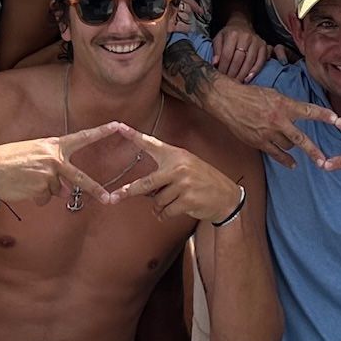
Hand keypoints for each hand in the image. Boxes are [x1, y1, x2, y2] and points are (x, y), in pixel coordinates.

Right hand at [0, 122, 127, 207]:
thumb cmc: (9, 161)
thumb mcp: (33, 156)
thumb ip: (53, 170)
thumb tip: (65, 192)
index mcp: (53, 145)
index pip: (81, 138)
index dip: (101, 132)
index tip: (118, 125)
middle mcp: (53, 158)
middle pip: (79, 178)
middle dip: (95, 189)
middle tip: (109, 199)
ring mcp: (48, 174)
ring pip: (56, 191)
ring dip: (43, 191)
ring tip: (25, 181)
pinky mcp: (40, 188)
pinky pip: (44, 199)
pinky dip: (35, 197)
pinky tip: (22, 188)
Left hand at [104, 134, 245, 223]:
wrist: (226, 196)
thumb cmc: (203, 180)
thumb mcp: (187, 165)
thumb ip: (166, 169)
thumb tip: (141, 188)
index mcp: (176, 155)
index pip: (151, 144)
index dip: (134, 136)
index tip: (119, 127)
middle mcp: (178, 167)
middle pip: (146, 183)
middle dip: (128, 192)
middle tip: (114, 197)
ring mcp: (183, 184)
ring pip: (157, 201)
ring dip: (161, 206)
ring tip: (175, 200)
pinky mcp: (187, 200)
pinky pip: (166, 211)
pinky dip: (166, 214)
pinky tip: (177, 209)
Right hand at [196, 71, 336, 164]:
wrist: (228, 101)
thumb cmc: (251, 94)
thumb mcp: (273, 94)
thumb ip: (288, 105)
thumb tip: (300, 113)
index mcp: (284, 105)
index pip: (308, 111)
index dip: (323, 115)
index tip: (336, 119)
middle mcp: (278, 120)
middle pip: (300, 138)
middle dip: (313, 151)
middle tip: (324, 161)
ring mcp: (268, 133)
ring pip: (288, 146)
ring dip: (293, 145)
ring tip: (289, 140)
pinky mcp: (259, 142)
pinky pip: (276, 154)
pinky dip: (285, 160)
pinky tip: (293, 164)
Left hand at [212, 17, 268, 81]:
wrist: (242, 25)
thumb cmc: (228, 34)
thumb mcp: (218, 38)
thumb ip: (216, 50)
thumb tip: (215, 63)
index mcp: (233, 34)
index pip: (227, 55)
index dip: (223, 67)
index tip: (221, 76)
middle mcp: (246, 37)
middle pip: (239, 60)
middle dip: (233, 73)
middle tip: (229, 81)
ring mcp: (256, 41)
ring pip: (249, 62)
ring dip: (243, 74)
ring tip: (237, 82)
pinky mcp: (264, 46)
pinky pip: (260, 61)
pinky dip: (255, 71)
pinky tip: (248, 78)